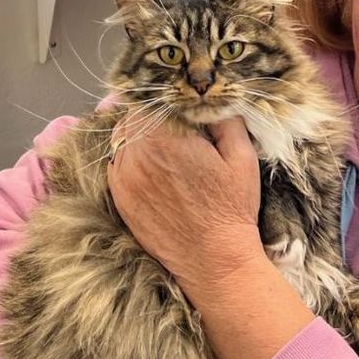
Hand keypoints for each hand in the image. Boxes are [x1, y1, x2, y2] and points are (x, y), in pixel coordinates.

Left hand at [107, 115, 264, 300]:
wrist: (213, 260)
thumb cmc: (231, 208)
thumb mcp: (241, 156)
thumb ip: (225, 119)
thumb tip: (210, 99)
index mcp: (165, 138)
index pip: (149, 99)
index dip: (164, 97)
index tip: (179, 103)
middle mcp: (137, 155)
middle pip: (132, 116)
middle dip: (151, 115)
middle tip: (173, 124)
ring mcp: (124, 178)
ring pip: (121, 139)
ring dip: (138, 135)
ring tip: (163, 145)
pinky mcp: (120, 198)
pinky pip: (116, 163)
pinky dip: (130, 158)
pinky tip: (153, 166)